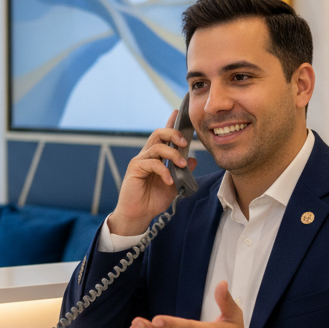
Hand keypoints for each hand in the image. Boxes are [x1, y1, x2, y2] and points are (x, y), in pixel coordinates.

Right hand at [108, 110, 197, 235]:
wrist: (138, 215)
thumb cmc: (153, 200)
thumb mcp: (174, 185)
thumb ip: (183, 172)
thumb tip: (193, 160)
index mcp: (156, 157)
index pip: (164, 136)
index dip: (170, 123)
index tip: (178, 112)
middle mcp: (147, 155)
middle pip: (158, 134)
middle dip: (173, 133)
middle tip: (185, 142)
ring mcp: (140, 161)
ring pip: (157, 146)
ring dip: (173, 154)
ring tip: (182, 166)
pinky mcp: (135, 169)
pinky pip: (152, 163)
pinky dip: (164, 171)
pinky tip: (169, 181)